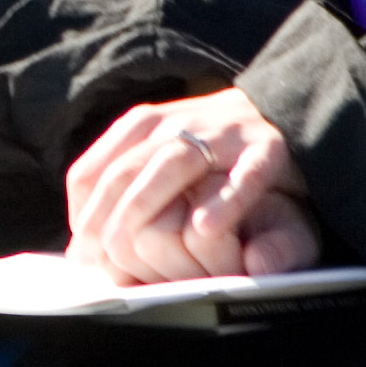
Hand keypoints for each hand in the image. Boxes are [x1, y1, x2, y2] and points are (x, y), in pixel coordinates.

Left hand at [63, 86, 321, 283]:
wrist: (285, 109)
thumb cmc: (213, 148)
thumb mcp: (162, 154)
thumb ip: (125, 188)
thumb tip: (83, 246)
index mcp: (142, 126)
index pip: (92, 170)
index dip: (81, 213)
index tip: (80, 251)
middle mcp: (175, 124)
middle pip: (125, 170)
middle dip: (104, 216)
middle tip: (97, 257)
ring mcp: (222, 133)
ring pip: (172, 165)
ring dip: (144, 204)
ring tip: (126, 245)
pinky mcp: (268, 148)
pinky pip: (245, 175)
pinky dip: (225, 201)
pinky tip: (205, 228)